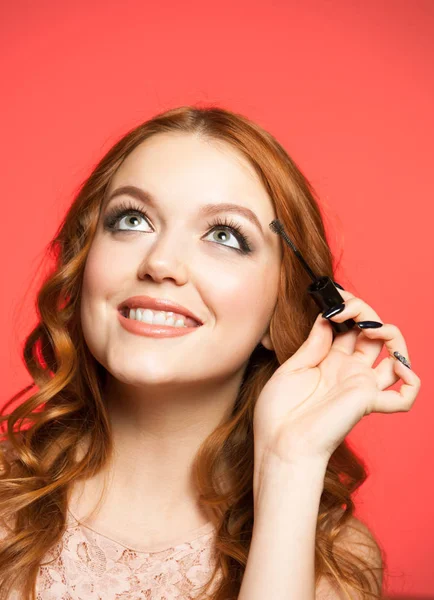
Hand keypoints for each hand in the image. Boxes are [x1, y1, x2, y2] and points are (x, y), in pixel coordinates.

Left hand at [253, 289, 420, 466]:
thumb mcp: (292, 368)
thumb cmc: (279, 412)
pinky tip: (397, 364)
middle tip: (344, 308)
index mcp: (330, 362)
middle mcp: (350, 371)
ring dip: (391, 333)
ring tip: (369, 327)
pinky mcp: (369, 402)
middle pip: (374, 334)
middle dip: (365, 312)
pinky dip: (411, 380)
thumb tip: (326, 317)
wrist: (280, 444)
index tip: (335, 297)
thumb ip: (313, 344)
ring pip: (395, 355)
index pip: (351, 328)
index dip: (349, 308)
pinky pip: (405, 396)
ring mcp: (362, 386)